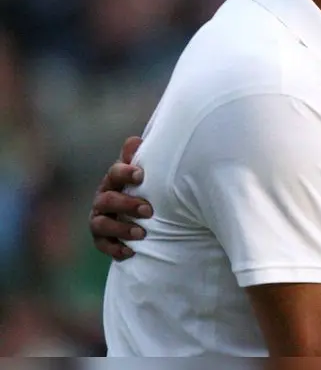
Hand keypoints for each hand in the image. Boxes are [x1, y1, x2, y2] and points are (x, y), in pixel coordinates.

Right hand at [89, 136, 150, 259]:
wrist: (142, 214)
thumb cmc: (144, 188)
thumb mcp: (143, 173)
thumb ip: (139, 157)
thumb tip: (136, 140)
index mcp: (114, 180)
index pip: (114, 173)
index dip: (125, 173)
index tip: (141, 175)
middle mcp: (103, 199)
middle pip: (107, 200)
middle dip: (127, 205)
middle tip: (149, 210)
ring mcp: (100, 219)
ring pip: (101, 224)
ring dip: (121, 229)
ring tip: (142, 233)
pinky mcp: (101, 239)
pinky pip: (102, 246)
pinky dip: (115, 249)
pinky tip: (130, 252)